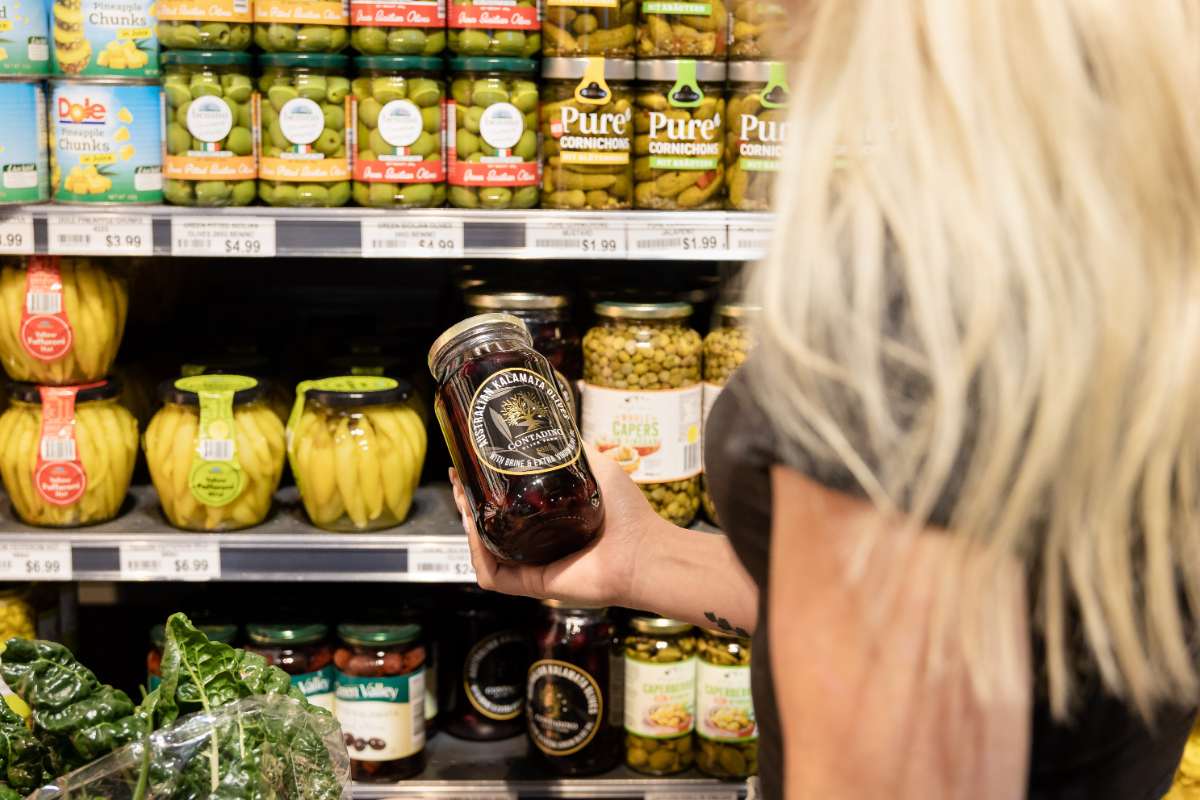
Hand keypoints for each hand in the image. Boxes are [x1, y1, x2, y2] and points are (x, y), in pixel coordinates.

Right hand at [450, 442, 666, 607]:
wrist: (644, 551)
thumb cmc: (630, 515)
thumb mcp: (598, 470)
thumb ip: (576, 452)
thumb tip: (556, 424)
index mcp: (548, 525)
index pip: (505, 509)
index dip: (483, 489)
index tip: (470, 465)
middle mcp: (537, 547)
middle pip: (487, 527)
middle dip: (467, 502)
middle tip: (458, 478)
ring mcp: (532, 568)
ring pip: (483, 550)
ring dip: (466, 524)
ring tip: (461, 497)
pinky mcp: (531, 586)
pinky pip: (491, 576)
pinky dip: (478, 554)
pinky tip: (475, 527)